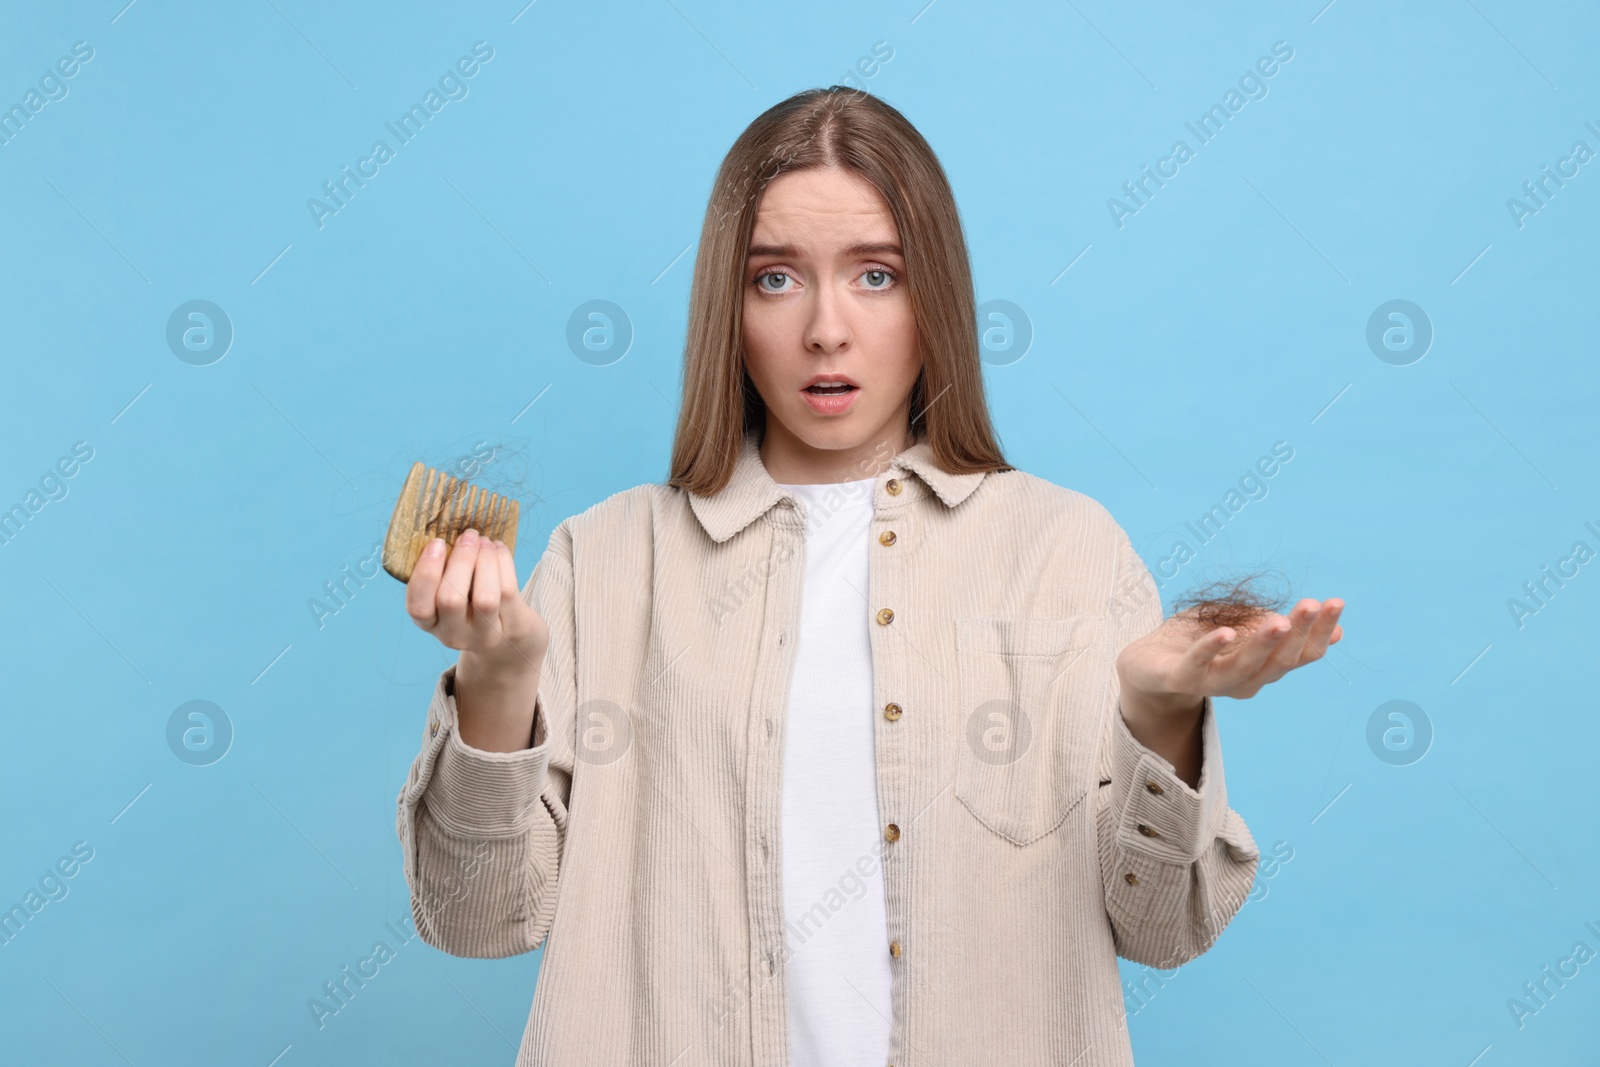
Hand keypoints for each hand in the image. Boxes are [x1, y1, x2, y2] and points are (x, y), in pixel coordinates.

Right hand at [405, 528, 549, 752]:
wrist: (512, 646)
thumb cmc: (474, 609)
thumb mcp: (452, 598)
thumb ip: (445, 573)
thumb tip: (449, 529)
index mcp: (431, 624)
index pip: (418, 606)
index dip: (425, 573)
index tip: (438, 543)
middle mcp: (455, 635)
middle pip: (451, 599)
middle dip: (461, 559)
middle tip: (469, 535)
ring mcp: (486, 636)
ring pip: (485, 597)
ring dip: (485, 560)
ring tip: (485, 542)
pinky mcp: (514, 628)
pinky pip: (508, 592)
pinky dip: (503, 562)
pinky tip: (499, 549)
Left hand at [1117, 597, 1344, 712]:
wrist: (1144, 665)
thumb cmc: (1196, 640)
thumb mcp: (1241, 624)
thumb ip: (1276, 627)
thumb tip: (1336, 629)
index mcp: (1262, 667)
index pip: (1299, 654)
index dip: (1319, 632)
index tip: (1335, 603)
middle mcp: (1243, 680)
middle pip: (1279, 662)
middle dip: (1299, 633)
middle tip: (1314, 604)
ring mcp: (1211, 683)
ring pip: (1244, 668)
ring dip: (1263, 644)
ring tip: (1280, 621)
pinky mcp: (1178, 678)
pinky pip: (1196, 666)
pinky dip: (1211, 648)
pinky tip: (1226, 632)